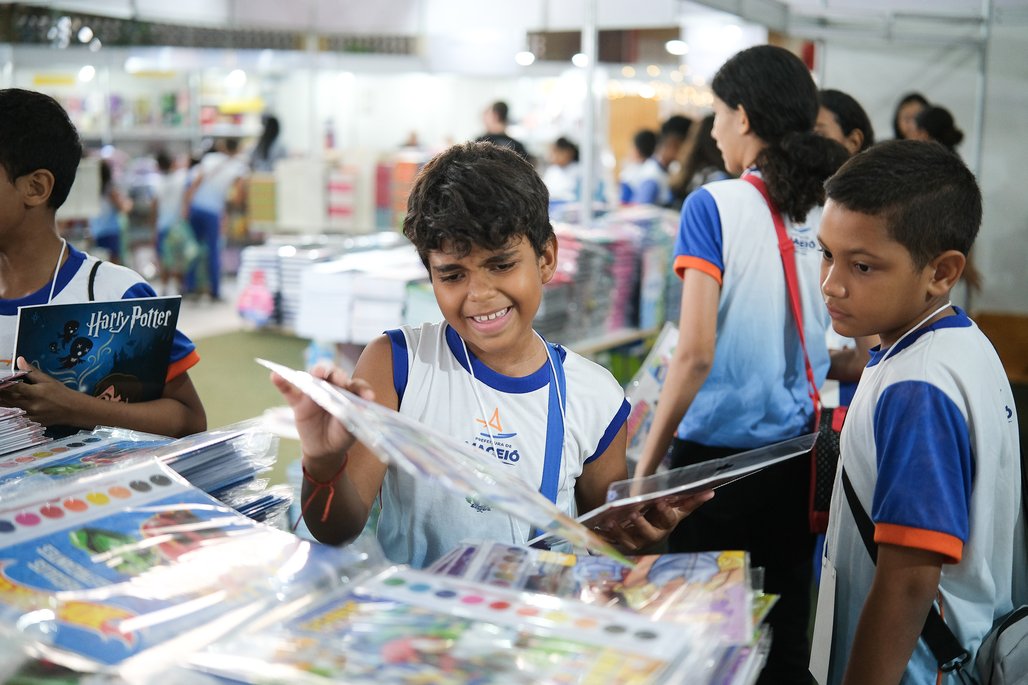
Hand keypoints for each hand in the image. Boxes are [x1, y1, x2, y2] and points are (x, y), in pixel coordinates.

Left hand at [0, 357, 80, 425]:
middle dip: (0, 392)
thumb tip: (20, 360)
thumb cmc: (61, 393)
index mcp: (34, 392)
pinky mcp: (31, 421)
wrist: (73, 410)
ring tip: (0, 396)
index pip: (14, 387)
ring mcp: (30, 414)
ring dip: (2, 401)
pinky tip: (8, 406)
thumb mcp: (47, 380)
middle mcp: (31, 404)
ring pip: (10, 407)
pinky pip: (17, 416)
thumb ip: (31, 371)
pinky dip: (11, 410)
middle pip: (8, 398)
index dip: (3, 383)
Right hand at [270, 362, 374, 468]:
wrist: (325, 450)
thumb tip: (362, 405)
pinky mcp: (299, 403)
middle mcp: (332, 388)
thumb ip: (354, 415)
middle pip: (334, 375)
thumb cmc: (341, 434)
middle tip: (339, 380)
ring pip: (313, 378)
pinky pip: (289, 391)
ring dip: (316, 372)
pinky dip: (282, 382)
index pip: (356, 385)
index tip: (368, 398)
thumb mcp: (351, 427)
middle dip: (337, 375)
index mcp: (348, 393)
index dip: (362, 389)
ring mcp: (314, 394)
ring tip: (317, 372)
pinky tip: (275, 375)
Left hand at [596, 491, 713, 552]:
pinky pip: (612, 543)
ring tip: (610, 520)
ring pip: (628, 540)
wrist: (646, 530)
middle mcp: (652, 537)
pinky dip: (604, 537)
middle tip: (633, 512)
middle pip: (648, 533)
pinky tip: (596, 529)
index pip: (669, 520)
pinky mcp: (621, 544)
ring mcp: (637, 543)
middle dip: (641, 524)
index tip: (660, 502)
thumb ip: (691, 501)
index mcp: (667, 526)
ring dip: (619, 531)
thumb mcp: (676, 509)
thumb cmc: (662, 516)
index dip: (665, 512)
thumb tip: (711, 492)